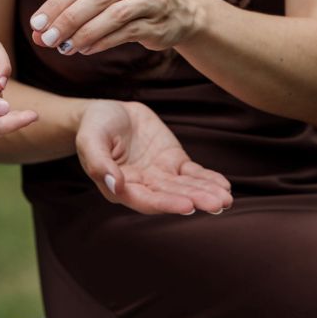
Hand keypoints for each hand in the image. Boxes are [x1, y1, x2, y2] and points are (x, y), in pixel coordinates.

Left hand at [31, 0, 201, 55]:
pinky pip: (127, 32)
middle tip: (47, 40)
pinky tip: (86, 49)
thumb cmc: (133, 1)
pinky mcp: (161, 20)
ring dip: (84, 33)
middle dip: (66, 20)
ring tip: (65, 48)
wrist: (183, 12)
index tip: (36, 25)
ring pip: (112, 15)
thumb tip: (39, 33)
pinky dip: (102, 42)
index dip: (55, 5)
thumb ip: (74, 9)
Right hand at [74, 101, 232, 215]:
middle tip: (217, 203)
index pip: (145, 200)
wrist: (107, 112)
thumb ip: (99, 162)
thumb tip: (115, 185)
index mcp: (120, 187)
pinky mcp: (173, 162)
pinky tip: (224, 186)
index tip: (187, 206)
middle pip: (171, 196)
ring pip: (186, 187)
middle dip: (195, 200)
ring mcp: (160, 175)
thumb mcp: (90, 139)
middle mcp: (143, 186)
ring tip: (226, 198)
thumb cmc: (94, 126)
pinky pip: (193, 173)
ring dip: (206, 193)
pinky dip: (208, 179)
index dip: (166, 204)